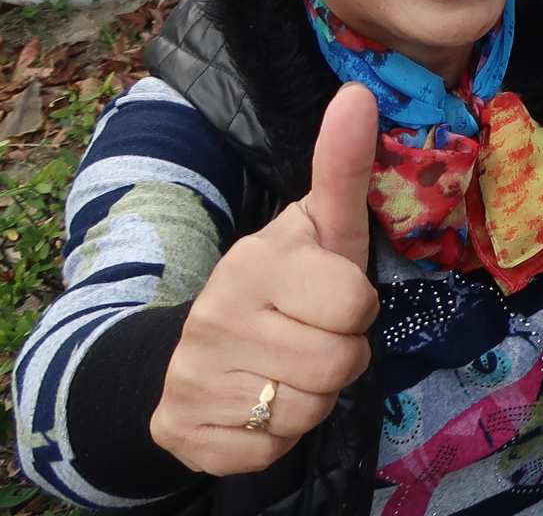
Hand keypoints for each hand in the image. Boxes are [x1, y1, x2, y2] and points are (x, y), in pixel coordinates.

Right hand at [149, 85, 379, 475]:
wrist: (192, 350)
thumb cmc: (283, 284)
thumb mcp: (318, 229)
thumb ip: (342, 169)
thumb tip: (359, 92)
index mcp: (256, 262)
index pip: (356, 304)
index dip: (356, 308)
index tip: (332, 297)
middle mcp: (215, 316)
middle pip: (339, 363)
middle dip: (342, 356)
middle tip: (314, 338)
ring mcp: (192, 376)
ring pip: (307, 411)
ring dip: (312, 397)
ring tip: (287, 368)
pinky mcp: (183, 431)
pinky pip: (268, 450)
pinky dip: (275, 437)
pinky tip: (255, 403)